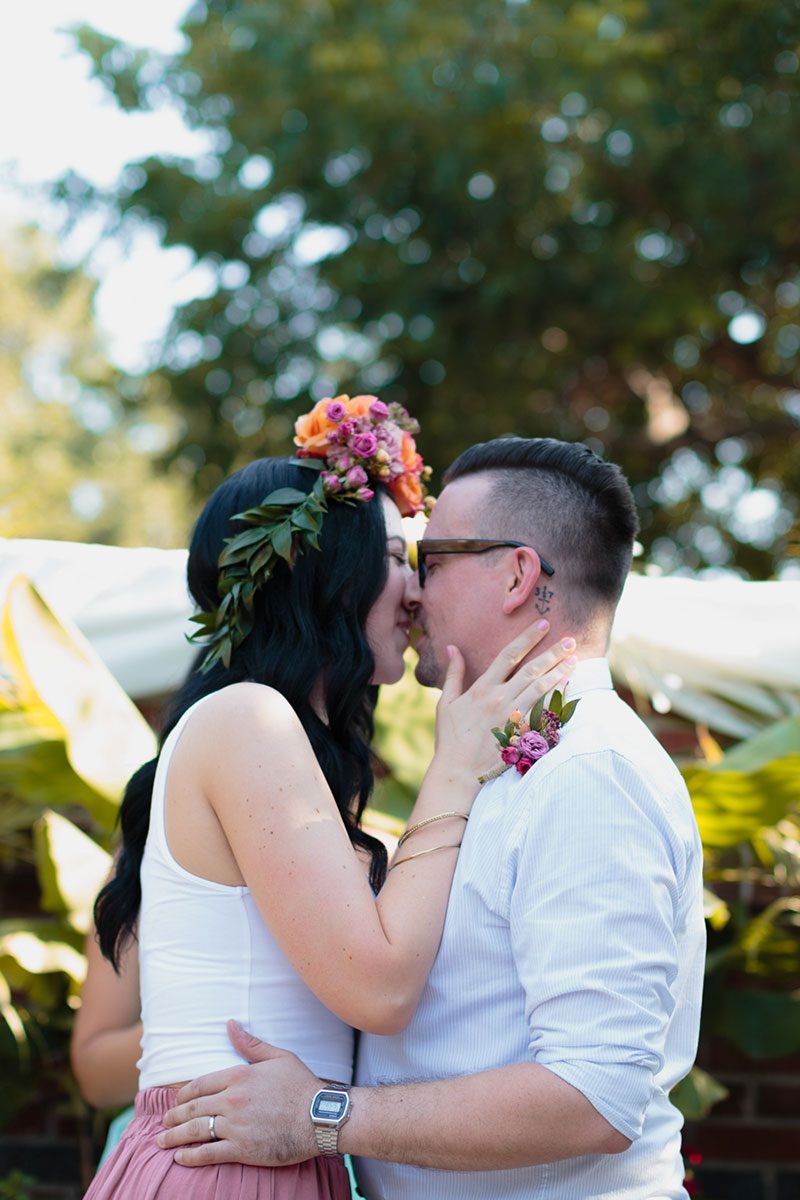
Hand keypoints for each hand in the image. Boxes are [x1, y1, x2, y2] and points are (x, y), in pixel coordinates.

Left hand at [157, 1021, 321, 1166]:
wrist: (320, 1117)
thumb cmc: (302, 1085)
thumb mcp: (278, 1057)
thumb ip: (250, 1044)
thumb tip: (230, 1024)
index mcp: (239, 1075)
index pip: (200, 1084)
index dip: (184, 1094)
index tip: (177, 1101)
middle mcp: (232, 1099)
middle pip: (192, 1108)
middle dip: (173, 1116)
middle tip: (163, 1123)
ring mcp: (236, 1125)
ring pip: (195, 1131)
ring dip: (174, 1137)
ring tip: (162, 1141)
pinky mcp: (242, 1149)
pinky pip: (208, 1153)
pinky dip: (190, 1157)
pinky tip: (179, 1158)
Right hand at [434, 620, 575, 779]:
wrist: (458, 771)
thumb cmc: (450, 737)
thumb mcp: (445, 702)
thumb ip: (453, 673)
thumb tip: (452, 647)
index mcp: (481, 688)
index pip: (508, 655)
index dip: (527, 638)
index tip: (543, 625)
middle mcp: (499, 699)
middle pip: (531, 669)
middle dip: (552, 652)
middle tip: (570, 640)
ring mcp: (512, 717)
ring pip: (541, 689)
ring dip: (559, 672)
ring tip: (574, 659)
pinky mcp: (521, 734)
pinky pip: (543, 713)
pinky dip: (556, 698)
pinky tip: (568, 688)